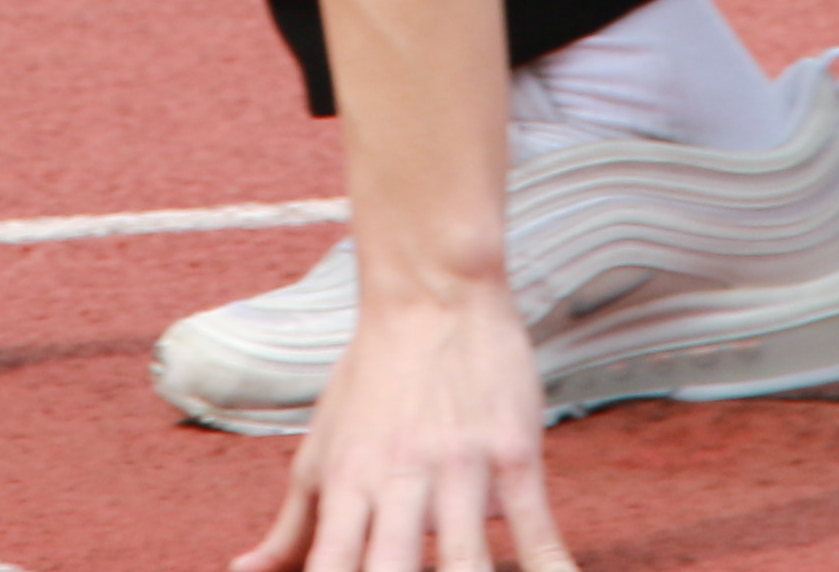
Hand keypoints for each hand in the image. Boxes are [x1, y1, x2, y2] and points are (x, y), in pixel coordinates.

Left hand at [234, 277, 576, 571]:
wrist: (433, 295)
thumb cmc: (370, 379)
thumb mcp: (319, 449)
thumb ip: (290, 524)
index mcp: (348, 484)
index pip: (331, 566)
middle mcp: (401, 481)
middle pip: (390, 570)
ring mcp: (461, 468)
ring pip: (466, 560)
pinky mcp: (515, 453)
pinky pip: (535, 526)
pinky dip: (548, 567)